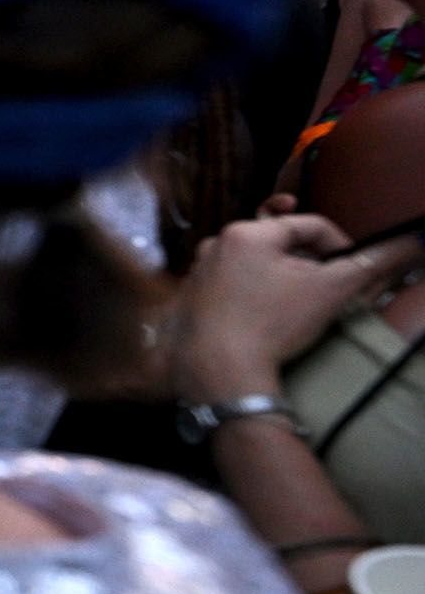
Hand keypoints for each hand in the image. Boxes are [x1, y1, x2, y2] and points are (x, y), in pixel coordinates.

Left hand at [169, 214, 421, 403]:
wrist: (223, 368)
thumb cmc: (275, 324)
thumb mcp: (330, 290)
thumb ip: (364, 264)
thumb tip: (403, 247)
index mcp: (246, 232)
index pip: (308, 225)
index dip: (339, 244)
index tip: (353, 267)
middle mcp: (214, 243)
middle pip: (278, 242)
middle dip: (307, 260)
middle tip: (325, 285)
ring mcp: (198, 269)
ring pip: (254, 262)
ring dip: (279, 274)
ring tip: (296, 300)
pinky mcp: (190, 295)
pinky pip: (231, 283)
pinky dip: (252, 290)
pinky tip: (265, 312)